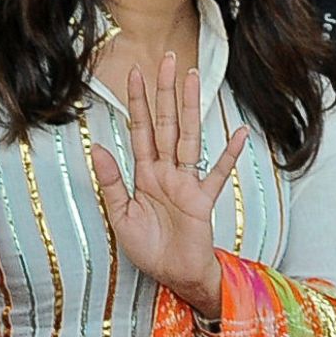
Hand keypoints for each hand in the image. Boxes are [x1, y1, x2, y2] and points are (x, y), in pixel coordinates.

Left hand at [90, 52, 247, 317]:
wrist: (174, 277)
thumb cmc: (148, 249)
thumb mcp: (121, 216)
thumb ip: (112, 181)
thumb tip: (96, 147)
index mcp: (143, 174)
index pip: (139, 130)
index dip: (136, 103)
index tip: (134, 74)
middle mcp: (166, 172)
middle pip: (165, 123)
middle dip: (165, 93)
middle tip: (168, 60)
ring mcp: (187, 183)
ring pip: (188, 137)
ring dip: (190, 109)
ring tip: (193, 79)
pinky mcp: (204, 199)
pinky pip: (218, 173)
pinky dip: (229, 154)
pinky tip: (239, 133)